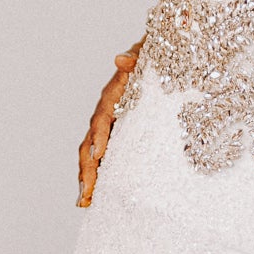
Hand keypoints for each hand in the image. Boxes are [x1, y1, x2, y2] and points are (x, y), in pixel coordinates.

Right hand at [76, 42, 142, 207]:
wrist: (167, 55)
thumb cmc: (158, 54)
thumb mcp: (148, 52)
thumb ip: (135, 56)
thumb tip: (120, 60)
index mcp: (114, 94)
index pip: (101, 118)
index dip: (98, 136)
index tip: (98, 154)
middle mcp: (108, 112)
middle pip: (91, 143)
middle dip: (87, 169)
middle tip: (86, 194)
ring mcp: (113, 125)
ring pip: (94, 153)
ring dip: (89, 177)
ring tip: (85, 202)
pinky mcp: (122, 134)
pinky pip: (108, 156)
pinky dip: (102, 175)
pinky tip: (99, 196)